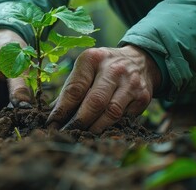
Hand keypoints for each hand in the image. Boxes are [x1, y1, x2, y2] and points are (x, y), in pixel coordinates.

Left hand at [46, 45, 160, 133]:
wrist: (139, 61)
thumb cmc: (103, 69)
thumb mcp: (86, 69)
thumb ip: (70, 90)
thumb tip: (52, 115)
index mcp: (92, 59)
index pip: (74, 89)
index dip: (62, 110)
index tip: (52, 124)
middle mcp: (113, 69)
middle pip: (94, 102)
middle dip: (79, 122)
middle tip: (67, 133)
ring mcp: (130, 82)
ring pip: (111, 113)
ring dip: (95, 128)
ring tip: (83, 135)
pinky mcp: (143, 96)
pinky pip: (125, 118)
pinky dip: (112, 127)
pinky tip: (102, 131)